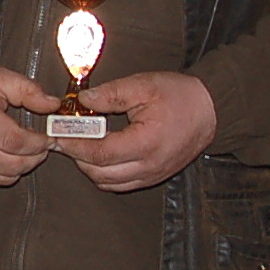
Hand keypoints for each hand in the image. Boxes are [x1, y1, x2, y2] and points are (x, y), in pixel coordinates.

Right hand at [0, 59, 56, 185]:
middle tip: (41, 146)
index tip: (48, 138)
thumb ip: (28, 90)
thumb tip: (53, 105)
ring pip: (0, 177)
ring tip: (26, 153)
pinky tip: (6, 158)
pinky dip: (2, 174)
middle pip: (10, 164)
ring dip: (20, 168)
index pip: (14, 142)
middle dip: (34, 158)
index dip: (37, 144)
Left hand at [59, 70, 215, 191]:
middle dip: (77, 156)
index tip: (57, 135)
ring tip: (82, 143)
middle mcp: (149, 165)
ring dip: (89, 167)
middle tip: (66, 137)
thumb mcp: (144, 86)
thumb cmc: (181, 96)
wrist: (212, 110)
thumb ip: (111, 94)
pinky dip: (104, 173)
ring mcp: (152, 174)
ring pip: (107, 183)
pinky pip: (121, 184)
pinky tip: (99, 153)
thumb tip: (83, 100)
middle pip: (99, 173)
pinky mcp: (154, 177)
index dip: (73, 145)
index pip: (99, 153)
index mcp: (147, 143)